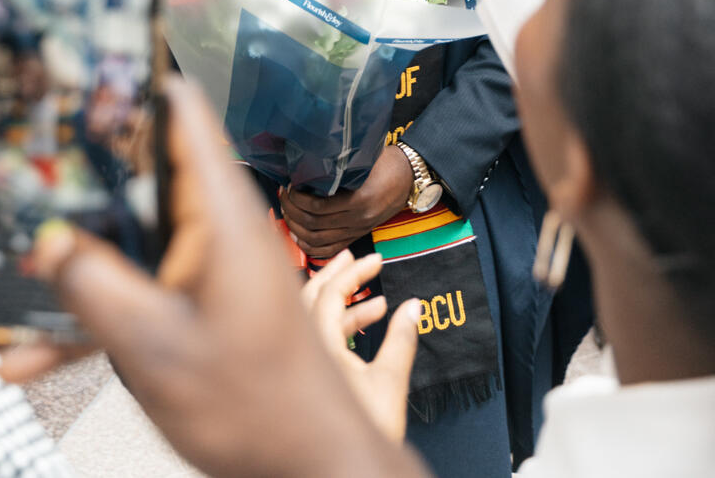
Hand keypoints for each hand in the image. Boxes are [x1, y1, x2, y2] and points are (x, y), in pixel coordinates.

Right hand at [29, 78, 420, 477]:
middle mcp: (215, 225)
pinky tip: (34, 354)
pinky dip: (94, 314)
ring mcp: (208, 264)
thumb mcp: (155, 347)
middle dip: (80, 180)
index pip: (180, 114)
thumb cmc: (255, 406)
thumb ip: (94, 289)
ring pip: (131, 242)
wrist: (308, 467)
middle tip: (19, 172)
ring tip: (7, 279)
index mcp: (218, 212)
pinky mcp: (201, 302)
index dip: (131, 85)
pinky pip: (140, 290)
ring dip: (75, 263)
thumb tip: (48, 242)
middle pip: (142, 176)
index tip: (76, 77)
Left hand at [279, 146, 413, 259]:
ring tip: (286, 211)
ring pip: (318, 240)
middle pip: (313, 225)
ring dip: (296, 227)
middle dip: (291, 211)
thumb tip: (305, 162)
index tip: (288, 185)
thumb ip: (338, 166)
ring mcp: (358, 230)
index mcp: (359, 200)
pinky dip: (309, 245)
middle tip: (282, 196)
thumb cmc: (385, 162)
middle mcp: (357, 220)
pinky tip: (298, 234)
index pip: (317, 208)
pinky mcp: (358, 235)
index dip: (297, 199)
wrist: (409, 177)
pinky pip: (329, 249)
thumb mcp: (363, 160)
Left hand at [302, 250, 419, 443]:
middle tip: (354, 258)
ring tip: (374, 298)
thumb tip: (413, 305)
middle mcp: (302, 352)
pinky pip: (317, 337)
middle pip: (309, 298)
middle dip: (334, 275)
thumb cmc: (366, 431)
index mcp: (317, 347)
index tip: (376, 260)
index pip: (329, 293)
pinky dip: (339, 325)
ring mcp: (300, 365)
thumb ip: (401, 339)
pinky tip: (367, 325)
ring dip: (341, 303)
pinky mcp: (307, 378)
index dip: (353, 272)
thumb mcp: (390, 382)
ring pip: (312, 319)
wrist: (346, 468)